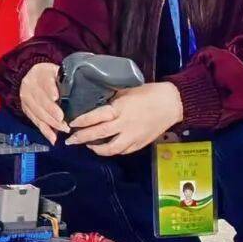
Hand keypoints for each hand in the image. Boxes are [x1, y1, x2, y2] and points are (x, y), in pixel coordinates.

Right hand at [18, 63, 68, 143]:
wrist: (33, 75)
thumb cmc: (53, 75)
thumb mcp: (59, 71)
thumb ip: (66, 79)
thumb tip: (80, 91)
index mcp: (40, 72)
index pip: (45, 81)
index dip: (50, 89)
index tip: (56, 98)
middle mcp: (29, 85)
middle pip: (40, 100)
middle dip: (52, 113)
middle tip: (64, 122)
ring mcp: (26, 98)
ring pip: (38, 113)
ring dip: (51, 124)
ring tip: (63, 130)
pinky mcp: (26, 109)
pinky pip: (35, 121)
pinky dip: (45, 131)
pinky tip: (53, 138)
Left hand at [66, 82, 183, 155]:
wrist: (172, 103)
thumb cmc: (148, 93)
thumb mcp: (126, 90)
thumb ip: (111, 99)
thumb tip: (93, 100)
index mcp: (120, 109)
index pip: (96, 117)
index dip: (82, 121)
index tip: (71, 124)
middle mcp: (125, 124)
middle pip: (99, 134)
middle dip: (82, 138)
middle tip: (70, 140)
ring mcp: (133, 136)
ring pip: (111, 149)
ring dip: (96, 149)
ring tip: (87, 145)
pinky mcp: (140, 144)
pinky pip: (123, 151)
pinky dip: (112, 151)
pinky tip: (105, 148)